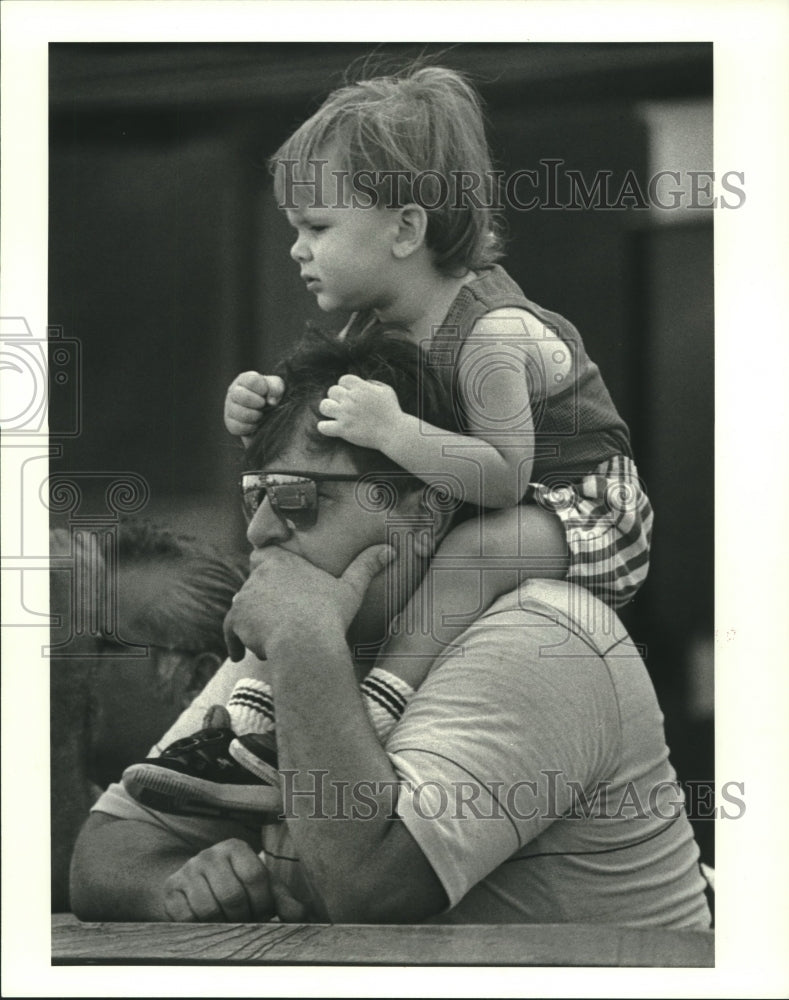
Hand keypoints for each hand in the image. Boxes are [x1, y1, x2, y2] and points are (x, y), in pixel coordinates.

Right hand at [162, 838, 275, 921]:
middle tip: (244, 922)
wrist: (194, 884)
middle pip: (232, 896)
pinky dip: (200, 926)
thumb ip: (283, 900)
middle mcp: (210, 854)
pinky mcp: (171, 889)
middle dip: (242, 917)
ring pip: (209, 909)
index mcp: (235, 847)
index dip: (263, 902)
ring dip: (221, 924)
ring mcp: (188, 870)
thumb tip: (302, 916)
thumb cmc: (235, 886)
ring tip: (226, 923)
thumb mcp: (261, 888)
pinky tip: (206, 923)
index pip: (255, 876)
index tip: (263, 914)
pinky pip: (187, 917)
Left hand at [223, 544, 394, 661]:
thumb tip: (391, 549)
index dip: (266, 565)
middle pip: (253, 584)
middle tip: (276, 615)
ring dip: (251, 620)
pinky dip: (234, 641)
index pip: (263, 555)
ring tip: (265, 637)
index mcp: (281, 562)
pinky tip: (238, 654)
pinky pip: (230, 630)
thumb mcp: (351, 588)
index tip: (271, 576)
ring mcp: (243, 598)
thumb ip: (366, 566)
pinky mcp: (235, 621)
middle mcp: (257, 576)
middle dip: (262, 598)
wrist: (305, 643)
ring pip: (242, 608)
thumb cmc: (329, 615)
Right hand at [224, 371, 285, 438]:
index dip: (262, 388)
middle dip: (255, 402)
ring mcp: (230, 407)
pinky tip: (256, 425)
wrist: (269, 416)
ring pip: (236, 412)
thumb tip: (271, 401)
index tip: (266, 393)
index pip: (252, 380)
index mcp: (245, 379)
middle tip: (263, 405)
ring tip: (261, 415)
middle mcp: (234, 391)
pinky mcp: (230, 423)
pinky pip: (236, 426)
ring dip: (253, 415)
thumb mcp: (277, 388)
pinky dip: (249, 427)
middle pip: (239, 394)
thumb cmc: (272, 397)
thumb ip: (276, 388)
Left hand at [317, 374, 402, 450]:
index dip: (346, 386)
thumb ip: (373, 383)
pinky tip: (331, 427)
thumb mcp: (387, 390)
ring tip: (334, 414)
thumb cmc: (392, 411)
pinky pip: (323, 427)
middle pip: (332, 391)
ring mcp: (346, 415)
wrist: (394, 432)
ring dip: (328, 408)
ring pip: (324, 406)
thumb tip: (362, 382)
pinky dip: (324, 427)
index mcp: (361, 388)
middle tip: (344, 405)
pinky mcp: (343, 430)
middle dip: (337, 397)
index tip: (351, 394)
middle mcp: (351, 399)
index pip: (343, 379)